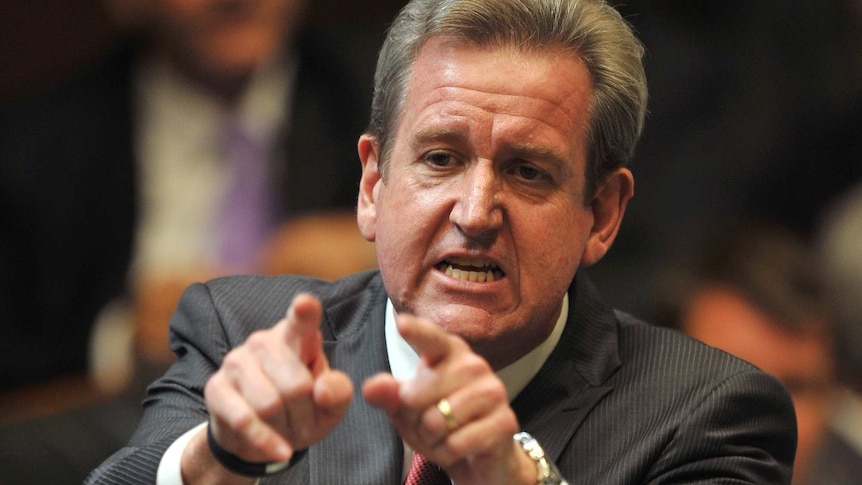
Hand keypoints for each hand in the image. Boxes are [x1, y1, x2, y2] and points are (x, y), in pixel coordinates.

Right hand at [197, 294, 352, 473]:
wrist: (263, 436)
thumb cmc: (303, 409)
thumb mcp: (330, 405)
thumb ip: (338, 392)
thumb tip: (321, 390)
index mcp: (297, 337)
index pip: (302, 320)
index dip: (304, 311)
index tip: (305, 303)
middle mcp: (264, 341)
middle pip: (296, 385)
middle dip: (306, 414)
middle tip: (304, 420)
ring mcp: (237, 361)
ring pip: (270, 404)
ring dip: (286, 428)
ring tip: (286, 427)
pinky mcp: (216, 387)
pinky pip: (245, 420)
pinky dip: (266, 442)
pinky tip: (279, 449)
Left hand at [362, 314, 536, 484]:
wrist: (477, 453)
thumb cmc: (439, 420)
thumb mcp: (407, 408)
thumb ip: (388, 394)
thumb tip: (370, 387)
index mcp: (448, 351)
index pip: (430, 339)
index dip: (416, 332)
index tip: (401, 323)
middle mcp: (474, 364)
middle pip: (416, 396)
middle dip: (413, 419)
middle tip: (429, 422)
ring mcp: (493, 391)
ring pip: (436, 422)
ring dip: (432, 439)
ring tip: (446, 434)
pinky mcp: (505, 421)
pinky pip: (457, 443)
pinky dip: (449, 453)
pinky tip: (461, 448)